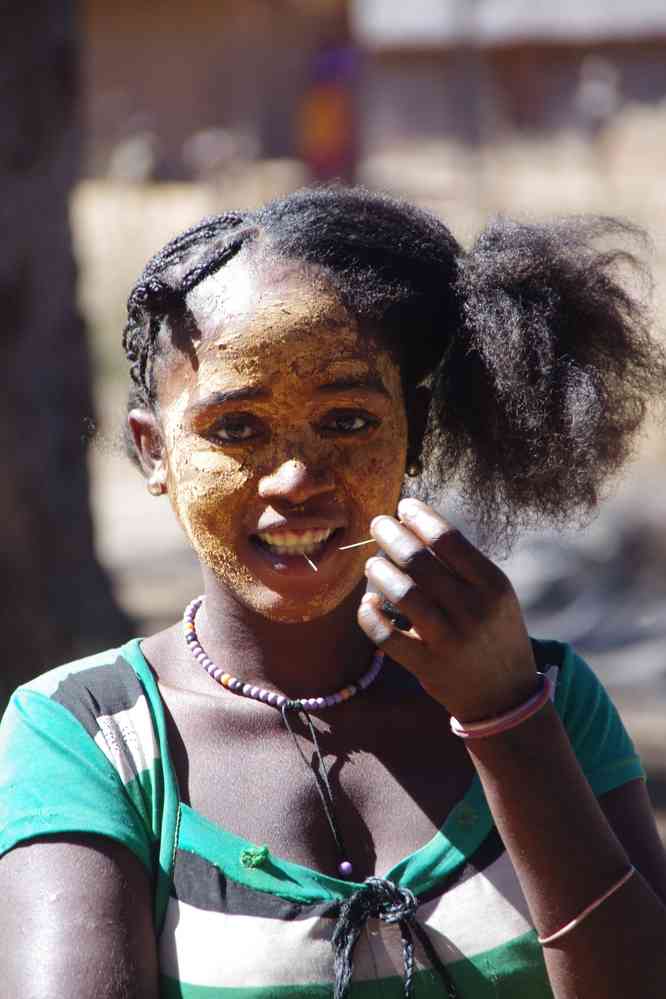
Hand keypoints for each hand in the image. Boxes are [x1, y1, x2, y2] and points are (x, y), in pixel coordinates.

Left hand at [357, 497, 537, 720]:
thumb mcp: (495, 594)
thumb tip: (414, 525)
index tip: (403, 506)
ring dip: (379, 571)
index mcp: (493, 586)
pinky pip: (386, 636)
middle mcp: (473, 610)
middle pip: (419, 561)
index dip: (420, 517)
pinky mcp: (428, 666)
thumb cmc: (494, 631)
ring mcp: (450, 640)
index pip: (449, 540)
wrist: (505, 695)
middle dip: (391, 535)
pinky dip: (370, 616)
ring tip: (371, 563)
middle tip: (377, 523)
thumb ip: (462, 564)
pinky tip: (367, 604)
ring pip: (401, 593)